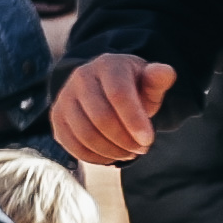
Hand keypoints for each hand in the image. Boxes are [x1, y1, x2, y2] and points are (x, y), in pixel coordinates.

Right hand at [51, 54, 175, 164]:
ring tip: (129, 152)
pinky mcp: (57, 118)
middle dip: (125, 140)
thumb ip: (158, 79)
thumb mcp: (149, 82)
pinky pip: (72, 145)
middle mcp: (81, 77)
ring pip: (85, 134)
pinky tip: (112, 156)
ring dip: (112, 151)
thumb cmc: (134, 87)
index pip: (118, 94)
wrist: (105, 88)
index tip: (148, 140)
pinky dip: (94, 157)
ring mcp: (65, 97)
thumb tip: (165, 72)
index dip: (134, 120)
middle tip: (142, 148)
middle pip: (101, 117)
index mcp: (107, 65)